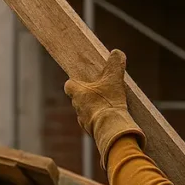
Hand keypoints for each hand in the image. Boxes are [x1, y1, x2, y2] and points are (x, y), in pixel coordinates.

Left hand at [64, 49, 144, 167]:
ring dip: (93, 109)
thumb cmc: (109, 103)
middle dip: (87, 95)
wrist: (111, 129)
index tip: (83, 80)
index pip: (68, 85)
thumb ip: (115, 64)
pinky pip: (93, 123)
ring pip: (85, 112)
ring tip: (107, 106)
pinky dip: (99, 120)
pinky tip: (110, 118)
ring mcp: (83, 121)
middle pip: (78, 99)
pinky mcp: (91, 131)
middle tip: (100, 92)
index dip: (74, 82)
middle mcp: (77, 107)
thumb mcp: (114, 79)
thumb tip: (116, 52)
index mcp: (78, 93)